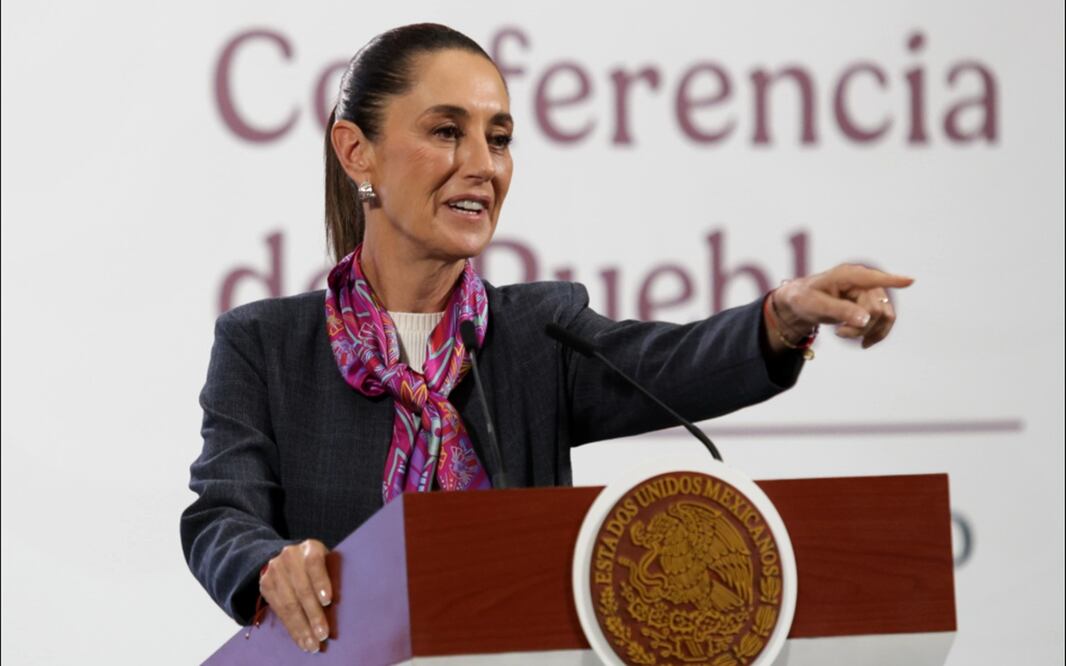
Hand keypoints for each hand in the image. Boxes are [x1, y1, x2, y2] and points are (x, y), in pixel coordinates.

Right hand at [258, 539, 333, 652]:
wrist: (285, 559)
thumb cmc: (317, 565)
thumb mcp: (326, 562)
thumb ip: (332, 575)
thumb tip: (341, 605)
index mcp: (310, 547)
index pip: (314, 563)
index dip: (321, 582)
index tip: (328, 600)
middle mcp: (290, 556)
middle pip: (302, 588)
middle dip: (313, 614)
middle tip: (322, 634)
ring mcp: (274, 570)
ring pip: (289, 603)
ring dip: (302, 627)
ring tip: (312, 644)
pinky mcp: (265, 585)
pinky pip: (279, 611)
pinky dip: (292, 628)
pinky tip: (301, 640)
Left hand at [769, 264, 913, 350]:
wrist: (802, 304)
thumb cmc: (805, 299)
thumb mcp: (817, 306)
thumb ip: (841, 311)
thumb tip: (865, 319)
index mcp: (847, 275)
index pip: (873, 278)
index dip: (892, 281)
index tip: (910, 281)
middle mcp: (863, 281)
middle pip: (877, 309)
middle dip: (861, 327)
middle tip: (839, 333)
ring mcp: (870, 292)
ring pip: (884, 317)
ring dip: (868, 332)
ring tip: (844, 334)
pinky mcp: (873, 304)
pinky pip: (885, 321)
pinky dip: (876, 334)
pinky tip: (863, 342)